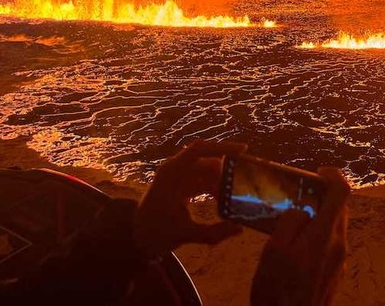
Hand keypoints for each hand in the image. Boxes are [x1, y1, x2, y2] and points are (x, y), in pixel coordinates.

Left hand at [133, 139, 246, 257]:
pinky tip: (227, 198)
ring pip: (209, 170)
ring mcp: (179, 176)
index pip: (198, 150)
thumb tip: (240, 229)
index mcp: (171, 175)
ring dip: (223, 179)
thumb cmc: (154, 234)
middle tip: (249, 178)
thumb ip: (213, 233)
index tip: (243, 150)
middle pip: (208, 160)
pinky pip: (205, 178)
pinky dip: (216, 186)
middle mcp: (175, 170)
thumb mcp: (184, 235)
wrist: (135, 238)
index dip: (221, 147)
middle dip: (228, 168)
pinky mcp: (183, 183)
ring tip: (241, 191)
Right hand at [251, 167, 349, 305]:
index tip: (318, 173)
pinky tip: (298, 250)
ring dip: (320, 218)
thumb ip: (290, 222)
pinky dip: (319, 237)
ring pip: (335, 227)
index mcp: (324, 234)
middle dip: (323, 197)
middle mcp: (338, 245)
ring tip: (294, 225)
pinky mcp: (336, 274)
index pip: (341, 191)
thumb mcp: (274, 250)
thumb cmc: (277, 291)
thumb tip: (301, 211)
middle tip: (299, 197)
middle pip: (340, 208)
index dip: (332, 175)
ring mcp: (340, 261)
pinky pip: (331, 245)